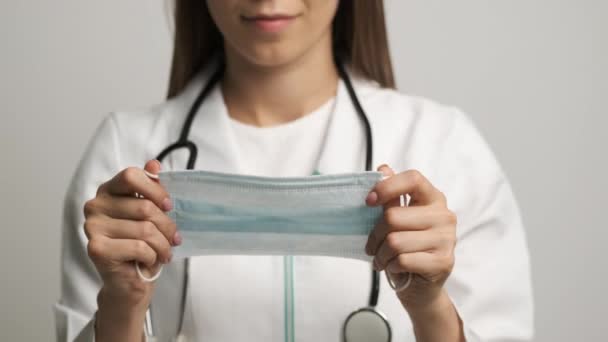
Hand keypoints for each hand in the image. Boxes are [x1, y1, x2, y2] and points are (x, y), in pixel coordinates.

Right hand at [83, 160, 178, 340]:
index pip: (132, 176)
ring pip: (145, 230)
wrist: (129, 283)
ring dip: (162, 245)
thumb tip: (154, 164)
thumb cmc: (142, 246)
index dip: (155, 190)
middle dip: (167, 226)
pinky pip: (139, 247)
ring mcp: (92, 227)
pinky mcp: (96, 248)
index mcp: (108, 191)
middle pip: (144, 207)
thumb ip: (150, 189)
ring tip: (163, 252)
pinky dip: (153, 257)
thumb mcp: (151, 215)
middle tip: (174, 238)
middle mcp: (95, 206)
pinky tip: (149, 261)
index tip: (168, 206)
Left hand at [365, 165, 456, 310]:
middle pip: (393, 217)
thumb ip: (392, 197)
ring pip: (395, 241)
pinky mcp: (443, 262)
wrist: (422, 286)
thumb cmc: (407, 248)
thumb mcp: (398, 220)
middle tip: (372, 246)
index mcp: (433, 198)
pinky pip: (402, 260)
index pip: (413, 179)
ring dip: (381, 254)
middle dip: (375, 235)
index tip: (369, 201)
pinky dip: (391, 266)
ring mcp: (447, 239)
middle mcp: (444, 216)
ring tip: (382, 259)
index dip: (387, 187)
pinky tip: (394, 268)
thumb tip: (383, 168)